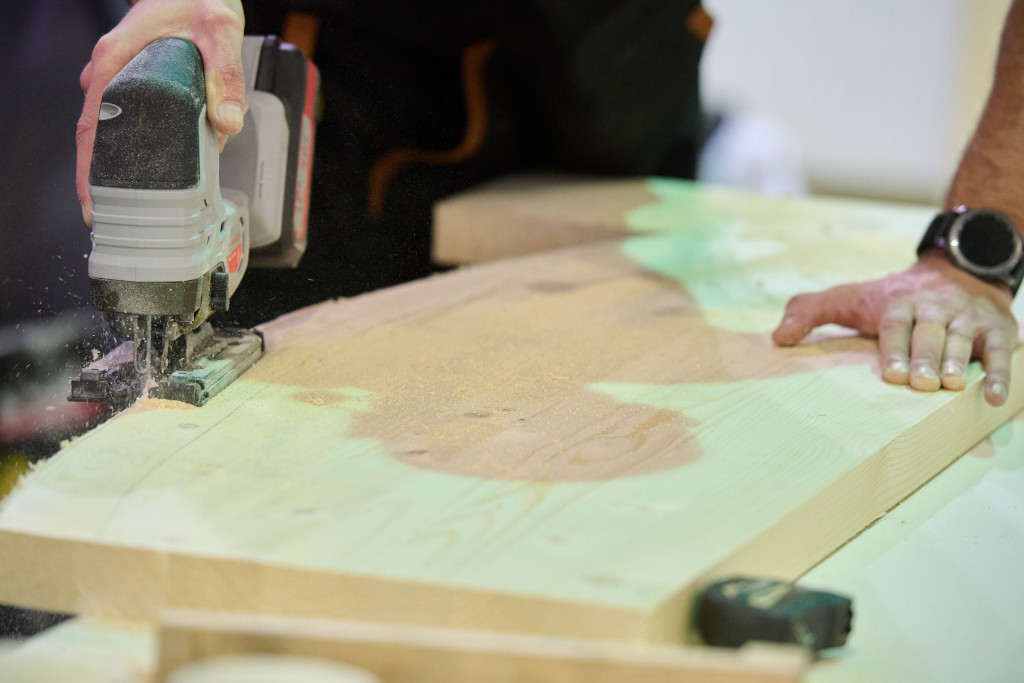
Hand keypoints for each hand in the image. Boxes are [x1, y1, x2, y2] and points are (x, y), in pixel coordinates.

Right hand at [76, 0, 245, 224]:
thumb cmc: (199, 2)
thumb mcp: (220, 33)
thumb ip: (227, 77)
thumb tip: (228, 123)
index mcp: (117, 61)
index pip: (91, 125)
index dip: (88, 168)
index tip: (93, 201)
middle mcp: (110, 72)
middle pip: (95, 137)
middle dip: (102, 179)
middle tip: (114, 218)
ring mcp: (119, 78)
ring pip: (112, 131)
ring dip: (120, 166)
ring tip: (133, 207)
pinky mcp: (134, 84)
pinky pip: (128, 121)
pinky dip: (137, 147)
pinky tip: (154, 172)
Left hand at [772, 250, 1018, 405]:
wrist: (956, 271)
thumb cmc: (893, 298)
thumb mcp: (849, 298)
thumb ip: (811, 311)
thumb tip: (777, 336)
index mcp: (899, 303)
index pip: (895, 325)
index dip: (894, 349)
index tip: (891, 374)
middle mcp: (935, 308)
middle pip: (930, 333)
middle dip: (926, 358)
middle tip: (922, 384)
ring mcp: (967, 318)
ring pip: (964, 339)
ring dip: (960, 362)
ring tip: (953, 386)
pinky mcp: (997, 328)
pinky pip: (1002, 351)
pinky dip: (1000, 373)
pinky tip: (994, 397)